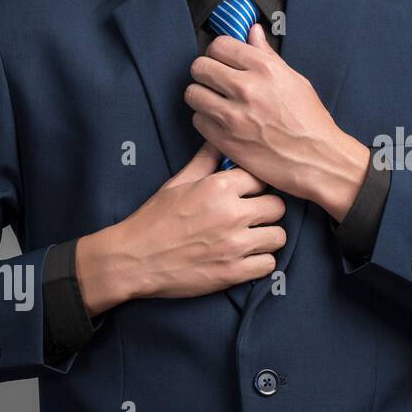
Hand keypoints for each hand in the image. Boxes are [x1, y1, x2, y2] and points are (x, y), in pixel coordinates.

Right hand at [75, 141, 286, 316]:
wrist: (133, 259)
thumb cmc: (153, 220)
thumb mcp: (176, 183)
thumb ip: (204, 161)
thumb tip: (218, 139)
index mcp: (218, 188)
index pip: (261, 178)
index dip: (256, 187)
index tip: (248, 194)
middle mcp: (231, 214)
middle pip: (277, 206)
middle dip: (267, 211)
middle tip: (252, 217)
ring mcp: (234, 246)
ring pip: (278, 237)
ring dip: (267, 237)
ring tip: (251, 239)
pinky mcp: (233, 273)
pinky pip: (268, 265)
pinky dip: (260, 262)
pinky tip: (246, 259)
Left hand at [184, 23, 370, 222]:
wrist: (316, 160)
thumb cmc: (309, 121)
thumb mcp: (294, 80)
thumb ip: (267, 55)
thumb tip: (253, 33)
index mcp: (265, 68)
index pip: (219, 45)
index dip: (217, 52)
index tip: (221, 60)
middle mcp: (246, 88)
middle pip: (200, 67)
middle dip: (204, 72)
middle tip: (213, 81)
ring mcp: (232, 115)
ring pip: (193, 93)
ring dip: (200, 96)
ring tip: (214, 101)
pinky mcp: (224, 139)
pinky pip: (197, 120)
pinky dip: (205, 120)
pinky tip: (220, 122)